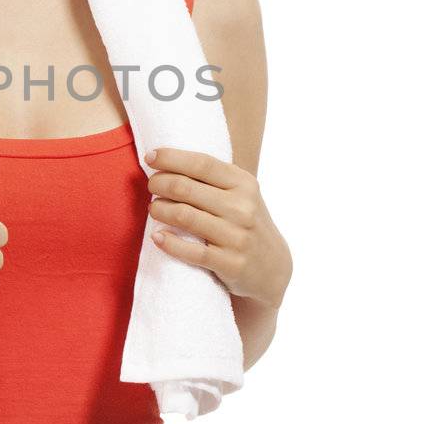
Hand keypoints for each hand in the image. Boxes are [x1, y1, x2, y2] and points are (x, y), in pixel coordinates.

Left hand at [143, 147, 291, 308]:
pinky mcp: (230, 263)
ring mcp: (237, 236)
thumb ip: (213, 179)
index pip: (201, 164)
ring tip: (153, 209)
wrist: (273, 266)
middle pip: (185, 188)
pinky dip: (168, 242)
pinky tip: (157, 236)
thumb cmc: (245, 222)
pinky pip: (191, 251)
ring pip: (184, 216)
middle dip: (159, 183)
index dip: (171, 158)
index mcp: (244, 184)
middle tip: (151, 186)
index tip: (150, 157)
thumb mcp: (241, 194)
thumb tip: (166, 161)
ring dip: (159, 209)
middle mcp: (242, 208)